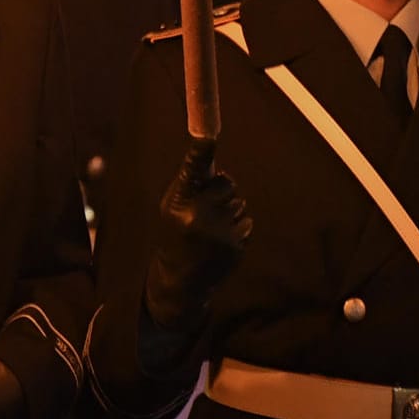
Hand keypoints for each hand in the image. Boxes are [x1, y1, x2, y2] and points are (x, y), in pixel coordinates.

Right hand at [143, 138, 250, 334]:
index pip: (191, 172)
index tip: (207, 137)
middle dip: (222, 190)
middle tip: (208, 207)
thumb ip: (190, 186)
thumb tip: (212, 158)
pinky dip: (238, 226)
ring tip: (213, 227)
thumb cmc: (175, 237)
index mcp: (177, 204)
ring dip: (231, 209)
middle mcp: (198, 215)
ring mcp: (219, 231)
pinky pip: (247, 220)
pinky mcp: (236, 244)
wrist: (181, 281)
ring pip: (239, 201)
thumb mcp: (172, 209)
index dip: (200, 152)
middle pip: (226, 182)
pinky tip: (222, 240)